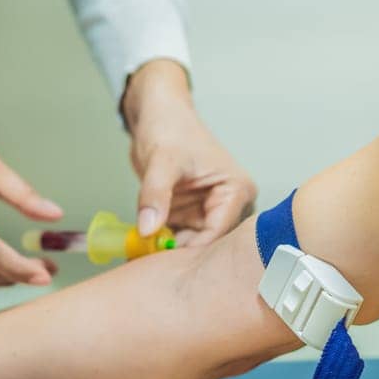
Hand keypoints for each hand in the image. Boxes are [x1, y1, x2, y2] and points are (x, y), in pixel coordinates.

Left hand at [122, 60, 256, 245]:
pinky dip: (159, 243)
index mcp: (236, 190)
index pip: (218, 233)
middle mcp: (227, 205)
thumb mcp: (161, 161)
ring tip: (143, 255)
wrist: (157, 114)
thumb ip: (155, 195)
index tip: (165, 264)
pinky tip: (142, 248)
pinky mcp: (188, 215)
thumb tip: (149, 230)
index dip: (191, 250)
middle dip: (178, 254)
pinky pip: (175, 238)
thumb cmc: (170, 126)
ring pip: (189, 245)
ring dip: (166, 251)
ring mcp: (206, 212)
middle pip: (206, 245)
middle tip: (149, 262)